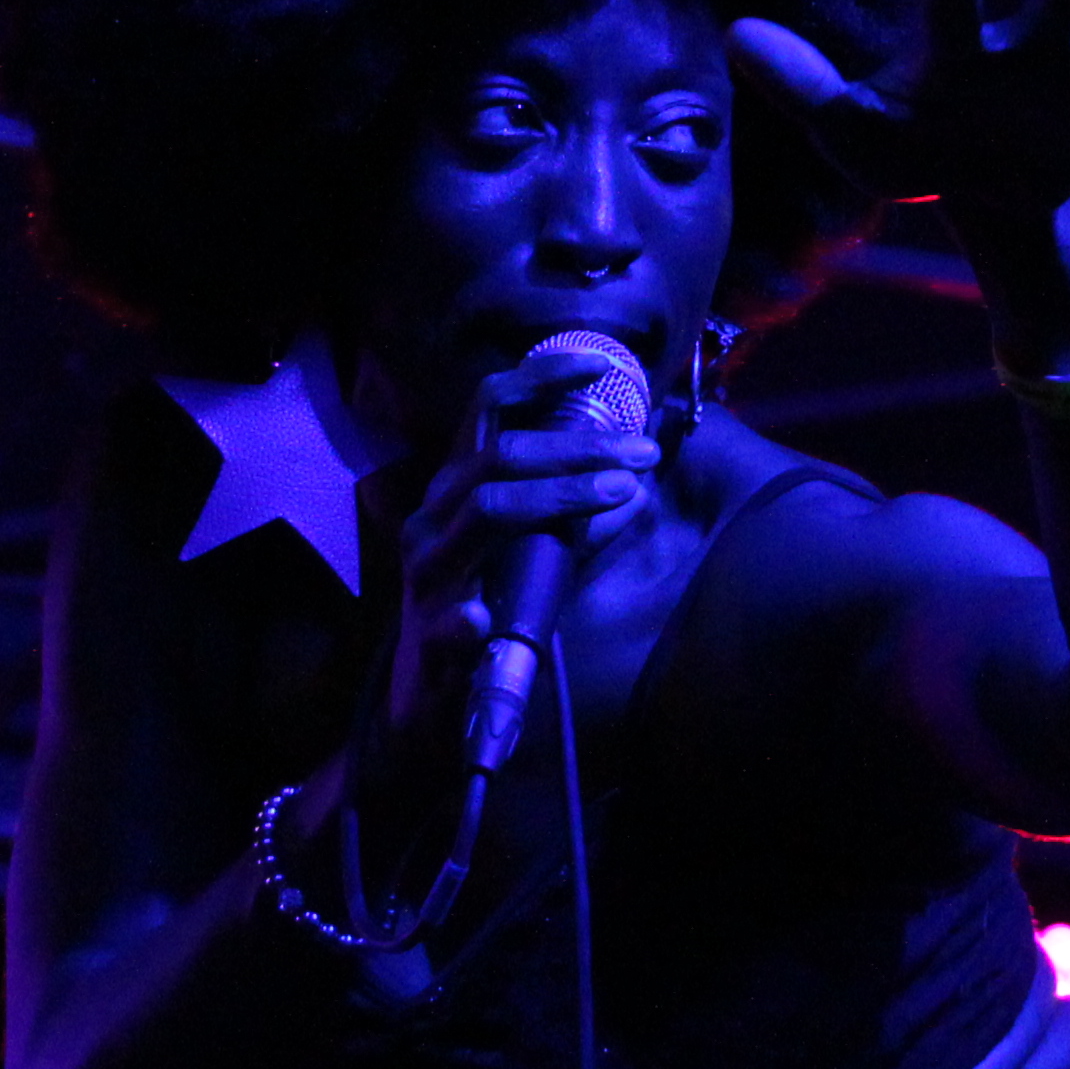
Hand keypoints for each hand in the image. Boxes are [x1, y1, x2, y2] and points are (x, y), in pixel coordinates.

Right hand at [373, 340, 662, 762]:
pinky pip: (445, 623)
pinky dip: (463, 620)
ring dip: (559, 498)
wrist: (425, 704)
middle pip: (499, 457)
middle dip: (579, 445)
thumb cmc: (482, 607)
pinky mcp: (429, 642)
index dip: (541, 378)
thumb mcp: (522, 549)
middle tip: (644, 452)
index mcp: (453, 490)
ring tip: (622, 491)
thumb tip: (635, 479)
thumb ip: (565, 511)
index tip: (601, 364)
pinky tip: (482, 618)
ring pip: (488, 514)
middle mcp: (432, 520)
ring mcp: (427, 578)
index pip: (486, 410)